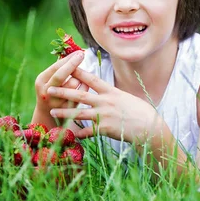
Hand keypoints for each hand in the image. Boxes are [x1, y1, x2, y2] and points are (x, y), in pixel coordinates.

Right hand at [34, 51, 86, 113]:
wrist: (48, 113)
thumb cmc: (53, 88)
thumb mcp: (50, 78)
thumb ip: (60, 67)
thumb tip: (75, 52)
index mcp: (41, 81)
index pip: (55, 67)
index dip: (68, 59)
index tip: (78, 52)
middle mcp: (46, 92)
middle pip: (60, 75)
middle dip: (72, 64)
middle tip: (82, 55)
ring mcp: (55, 102)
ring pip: (73, 83)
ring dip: (79, 78)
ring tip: (78, 79)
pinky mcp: (66, 110)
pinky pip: (81, 93)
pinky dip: (84, 86)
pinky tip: (83, 86)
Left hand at [46, 68, 163, 144]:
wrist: (150, 126)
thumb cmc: (142, 112)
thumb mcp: (128, 98)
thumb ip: (115, 96)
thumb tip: (109, 93)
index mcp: (112, 92)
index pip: (92, 79)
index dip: (79, 72)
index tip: (67, 66)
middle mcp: (106, 102)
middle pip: (80, 94)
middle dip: (63, 91)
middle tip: (50, 89)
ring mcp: (104, 115)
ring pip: (79, 113)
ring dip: (64, 112)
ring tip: (52, 111)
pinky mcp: (105, 129)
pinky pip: (87, 132)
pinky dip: (78, 133)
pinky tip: (69, 134)